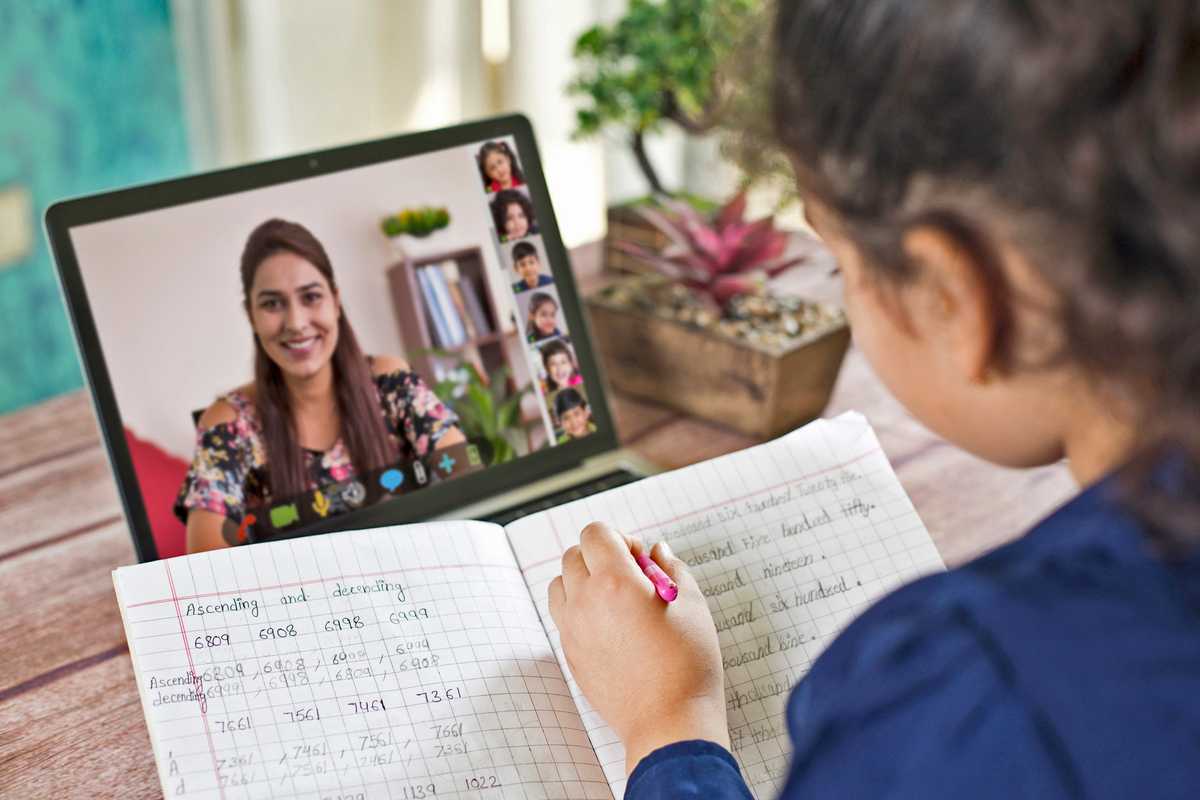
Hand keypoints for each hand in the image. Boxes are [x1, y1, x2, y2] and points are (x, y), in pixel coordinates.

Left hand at [547, 522, 728, 774]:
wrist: (669, 721)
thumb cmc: (687, 663)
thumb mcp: (693, 605)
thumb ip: (672, 568)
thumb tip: (656, 551)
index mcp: (615, 582)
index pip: (595, 533)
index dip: (618, 537)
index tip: (638, 557)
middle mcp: (585, 602)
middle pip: (573, 555)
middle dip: (600, 556)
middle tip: (631, 577)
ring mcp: (572, 630)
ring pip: (560, 584)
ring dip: (583, 580)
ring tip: (615, 600)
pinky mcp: (570, 655)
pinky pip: (563, 616)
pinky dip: (579, 609)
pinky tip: (611, 627)